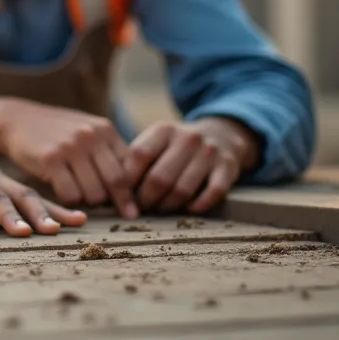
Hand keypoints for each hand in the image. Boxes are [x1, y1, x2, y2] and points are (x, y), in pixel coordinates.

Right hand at [0, 97, 137, 218]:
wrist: (16, 119)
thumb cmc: (56, 132)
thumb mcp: (86, 131)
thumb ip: (109, 151)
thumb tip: (137, 185)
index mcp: (105, 130)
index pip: (130, 168)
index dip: (131, 193)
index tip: (131, 212)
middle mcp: (91, 136)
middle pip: (115, 183)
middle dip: (111, 201)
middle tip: (101, 206)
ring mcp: (71, 146)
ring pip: (94, 193)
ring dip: (87, 201)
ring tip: (77, 192)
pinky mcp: (50, 159)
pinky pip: (70, 195)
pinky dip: (69, 201)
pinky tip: (61, 190)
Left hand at [0, 153, 87, 236]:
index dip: (8, 215)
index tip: (23, 233)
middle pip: (17, 194)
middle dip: (37, 213)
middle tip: (54, 231)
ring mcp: (1, 179)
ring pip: (30, 194)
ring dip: (53, 209)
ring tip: (79, 221)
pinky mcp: (8, 188)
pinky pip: (33, 198)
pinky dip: (54, 207)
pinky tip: (77, 217)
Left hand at [126, 118, 260, 213]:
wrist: (221, 134)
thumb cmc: (176, 147)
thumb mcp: (156, 142)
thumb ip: (135, 160)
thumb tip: (110, 190)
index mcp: (163, 130)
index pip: (138, 155)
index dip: (127, 180)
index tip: (121, 195)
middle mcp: (187, 138)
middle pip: (159, 177)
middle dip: (146, 199)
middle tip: (141, 209)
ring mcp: (209, 152)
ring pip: (182, 189)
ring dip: (168, 206)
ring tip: (160, 209)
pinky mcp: (228, 167)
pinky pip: (212, 193)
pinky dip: (197, 206)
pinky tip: (188, 209)